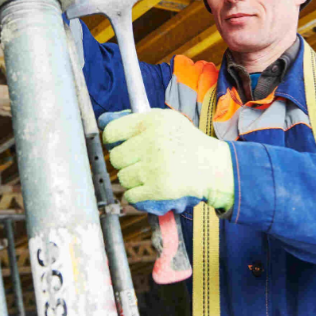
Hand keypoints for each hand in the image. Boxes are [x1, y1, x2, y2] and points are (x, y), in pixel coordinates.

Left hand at [101, 108, 234, 215]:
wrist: (213, 167)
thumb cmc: (184, 142)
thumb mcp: (164, 120)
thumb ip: (133, 119)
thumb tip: (102, 121)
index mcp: (152, 122)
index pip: (112, 132)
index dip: (112, 141)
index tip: (118, 145)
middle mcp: (152, 142)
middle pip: (115, 157)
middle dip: (124, 162)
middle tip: (140, 162)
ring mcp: (155, 166)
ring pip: (122, 178)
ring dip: (132, 179)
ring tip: (148, 174)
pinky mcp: (159, 188)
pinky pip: (130, 195)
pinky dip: (136, 195)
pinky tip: (148, 187)